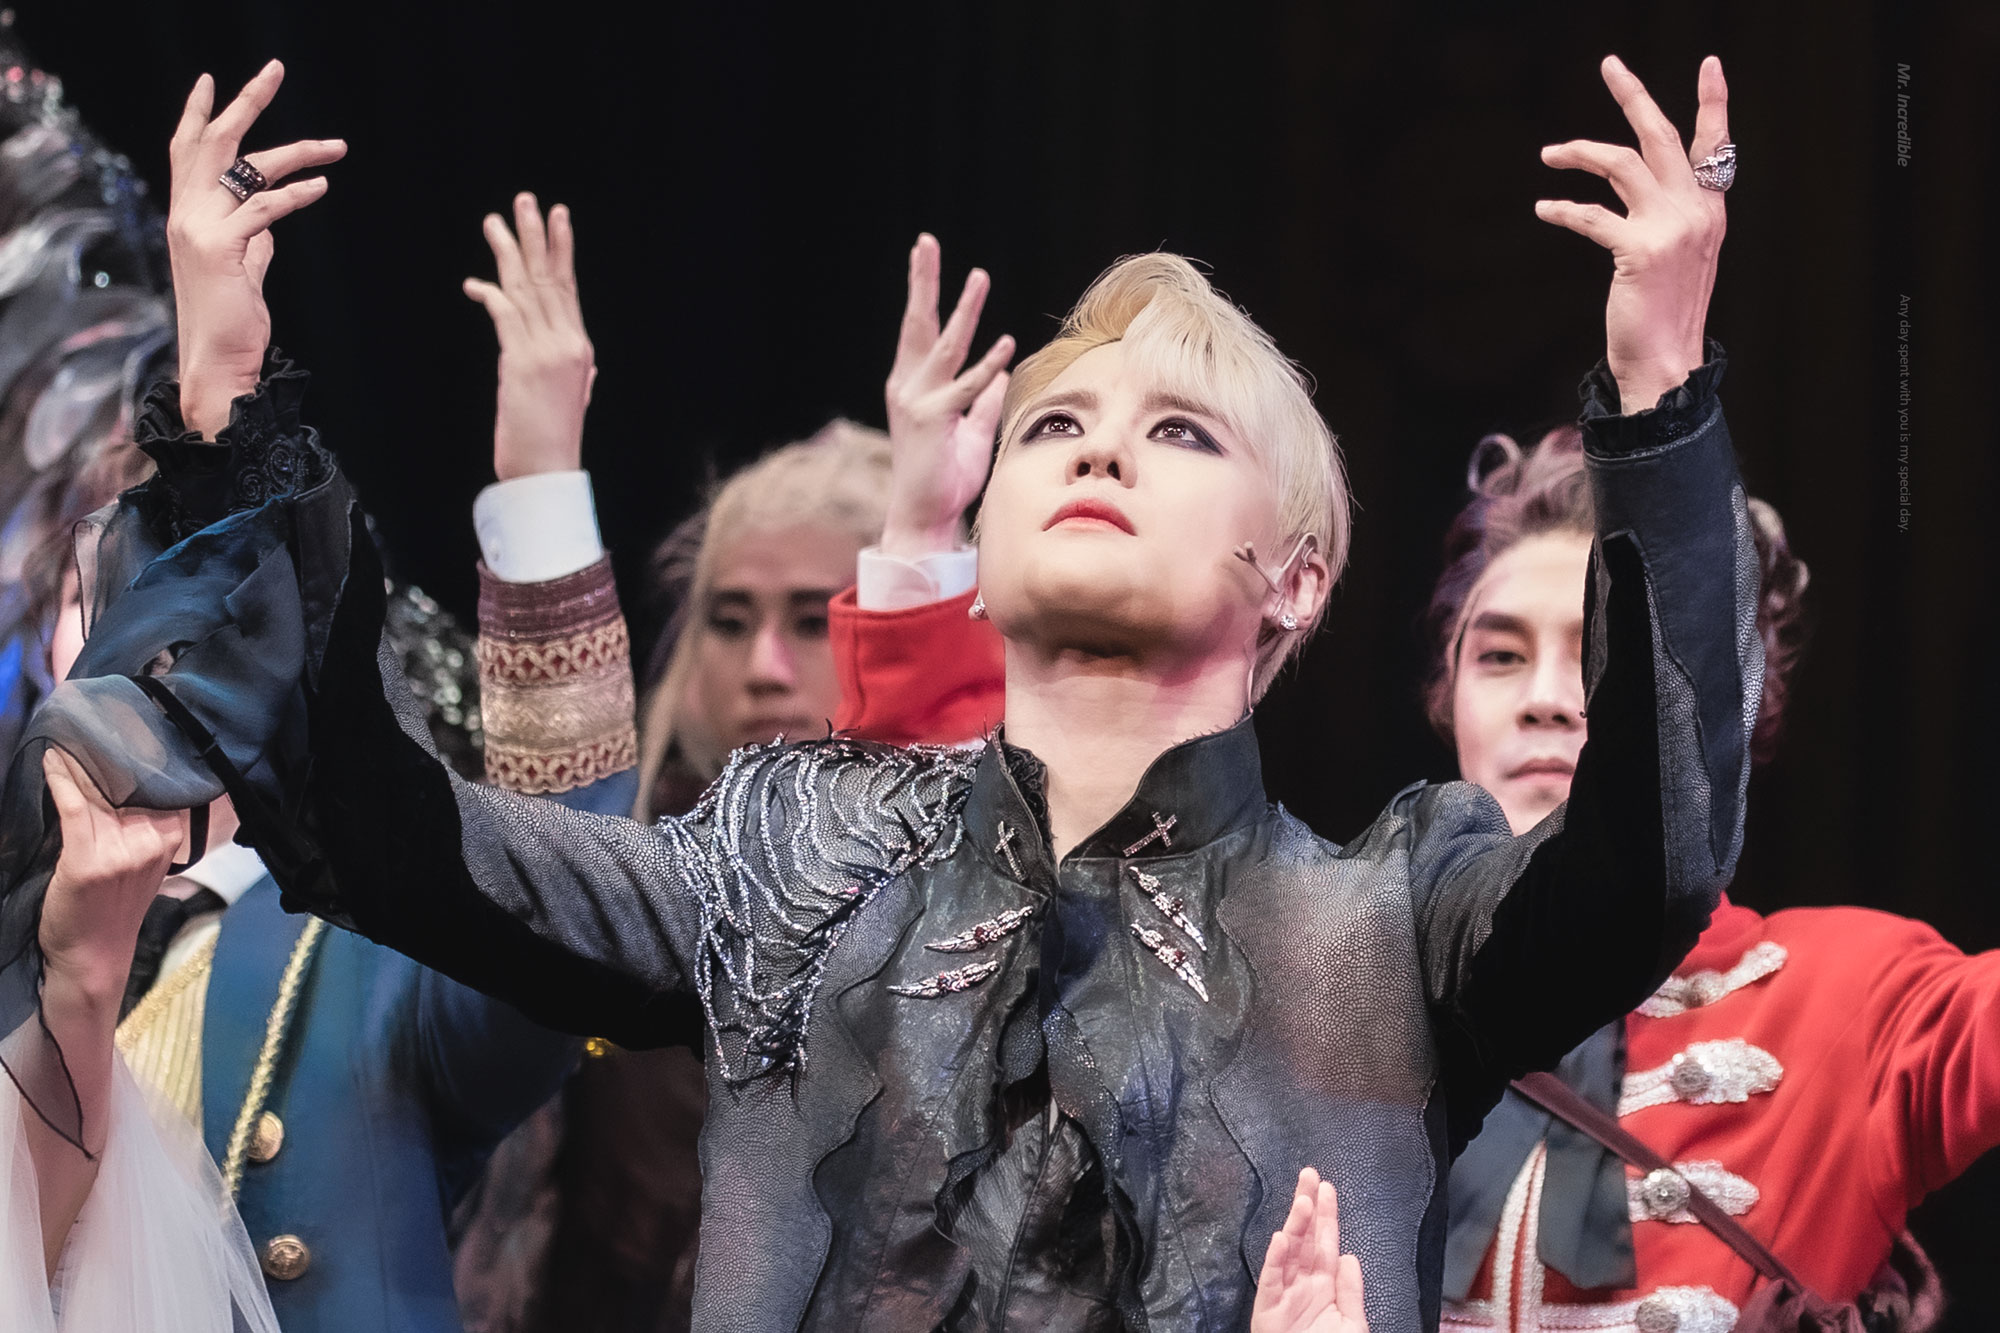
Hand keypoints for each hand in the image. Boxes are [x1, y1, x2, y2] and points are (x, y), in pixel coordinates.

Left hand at [36, 750, 185, 1004]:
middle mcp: (153, 840)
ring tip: (66, 735)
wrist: (93, 956)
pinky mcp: (88, 860)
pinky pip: (74, 806)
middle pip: (129, 782)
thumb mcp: (141, 865)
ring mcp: (123, 850)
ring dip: (77, 760)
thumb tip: (125, 783)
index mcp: (171, 837)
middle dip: (108, 752)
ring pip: (99, 790)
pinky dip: (60, 780)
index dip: (140, 755)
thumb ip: (141, 828)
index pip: (158, 784)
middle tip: (91, 722)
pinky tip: (50, 760)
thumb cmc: (112, 910)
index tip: (124, 727)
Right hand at [166, 60, 346, 436]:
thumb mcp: (242, 266)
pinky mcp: (222, 248)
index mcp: (187, 213)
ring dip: (298, 152)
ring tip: (336, 147)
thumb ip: (252, 239)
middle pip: (213, 141)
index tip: (210, 82)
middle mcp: (186, 213)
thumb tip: (270, 222)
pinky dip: (295, 194)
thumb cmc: (232, 317)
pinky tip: (322, 187)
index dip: (197, 114)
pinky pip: (264, 209)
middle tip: (276, 69)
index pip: (186, 151)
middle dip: (246, 102)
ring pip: (248, 169)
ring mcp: (200, 228)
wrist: (217, 360)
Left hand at [463, 193, 597, 481]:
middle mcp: (569, 344)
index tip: (556, 218)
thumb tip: (583, 364)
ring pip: (526, 289)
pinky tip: (476, 283)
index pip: (569, 289)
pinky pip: (505, 315)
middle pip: (551, 278)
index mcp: (581, 350)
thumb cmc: (551, 441)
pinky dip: (490, 296)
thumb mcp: (569, 399)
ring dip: (508, 253)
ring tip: (496, 221)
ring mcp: (547, 351)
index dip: (561, 250)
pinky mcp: (521, 362)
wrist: (547, 472)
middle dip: (538, 236)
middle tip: (527, 200)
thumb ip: (573, 374)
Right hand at [881, 234, 1014, 558]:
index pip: (921, 332)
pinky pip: (965, 387)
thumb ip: (983, 402)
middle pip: (918, 324)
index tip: (925, 257)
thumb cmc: (945, 478)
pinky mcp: (931, 420)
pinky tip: (1005, 343)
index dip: (925, 294)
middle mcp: (909, 387)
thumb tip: (999, 372)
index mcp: (915, 387)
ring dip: (964, 309)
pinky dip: (987, 365)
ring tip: (978, 276)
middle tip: (924, 241)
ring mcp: (917, 401)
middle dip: (922, 281)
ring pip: (944, 345)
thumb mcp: (971, 432)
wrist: (925, 515)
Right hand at [1251, 1168, 1368, 1332]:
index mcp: (1324, 1286)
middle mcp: (1302, 1285)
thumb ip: (1351, 1291)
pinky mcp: (1268, 1309)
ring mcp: (1284, 1295)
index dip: (1326, 1215)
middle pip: (1304, 1239)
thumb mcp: (1352, 1325)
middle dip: (1306, 1207)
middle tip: (1309, 1176)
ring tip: (1303, 1202)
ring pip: (1289, 1253)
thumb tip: (1350, 1257)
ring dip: (1295, 1227)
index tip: (1325, 1187)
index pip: (1325, 1243)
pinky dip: (1276, 1259)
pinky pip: (1272, 1279)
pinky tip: (1283, 1238)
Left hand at [1537, 55, 1728, 414]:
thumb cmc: (1665, 313)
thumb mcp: (1678, 257)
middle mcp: (1697, 211)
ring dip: (1579, 151)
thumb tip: (1636, 186)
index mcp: (1710, 210)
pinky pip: (1591, 215)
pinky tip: (1544, 208)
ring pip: (1620, 163)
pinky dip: (1563, 209)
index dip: (1713, 102)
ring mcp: (1670, 228)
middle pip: (1662, 136)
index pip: (1716, 145)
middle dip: (1633, 96)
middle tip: (1610, 64)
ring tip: (1549, 152)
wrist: (1666, 362)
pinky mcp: (1638, 249)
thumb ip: (1669, 217)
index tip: (1709, 62)